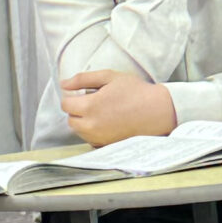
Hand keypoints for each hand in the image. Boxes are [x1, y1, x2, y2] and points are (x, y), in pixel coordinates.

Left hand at [61, 70, 176, 146]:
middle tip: (93, 102)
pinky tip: (107, 122)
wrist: (157, 111)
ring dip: (84, 122)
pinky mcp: (107, 145)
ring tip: (102, 112)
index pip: (65, 105)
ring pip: (80, 131)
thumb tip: (64, 84)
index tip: (82, 94)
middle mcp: (92, 125)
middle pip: (70, 120)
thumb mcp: (109, 77)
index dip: (72, 97)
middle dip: (77, 111)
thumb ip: (83, 79)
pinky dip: (94, 132)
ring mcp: (100, 138)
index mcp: (90, 106)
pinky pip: (91, 139)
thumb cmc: (135, 91)